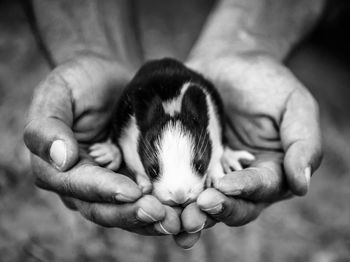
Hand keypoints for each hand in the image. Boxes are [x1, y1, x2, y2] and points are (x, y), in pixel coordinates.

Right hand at [24, 54, 179, 235]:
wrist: (110, 78)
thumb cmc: (81, 81)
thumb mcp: (58, 91)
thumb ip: (47, 125)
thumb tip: (62, 160)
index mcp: (57, 166)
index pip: (76, 185)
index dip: (102, 190)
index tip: (130, 191)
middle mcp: (81, 182)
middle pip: (101, 207)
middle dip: (130, 213)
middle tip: (159, 213)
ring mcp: (108, 183)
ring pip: (124, 210)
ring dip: (149, 219)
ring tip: (175, 220)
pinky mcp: (132, 179)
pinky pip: (144, 200)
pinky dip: (161, 207)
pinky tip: (181, 211)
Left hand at [179, 53, 321, 247]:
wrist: (228, 61)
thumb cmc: (265, 81)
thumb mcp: (295, 105)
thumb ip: (304, 143)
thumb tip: (301, 186)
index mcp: (272, 170)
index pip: (261, 188)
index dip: (245, 191)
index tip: (225, 187)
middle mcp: (243, 178)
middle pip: (233, 205)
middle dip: (215, 210)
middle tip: (196, 211)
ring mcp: (213, 172)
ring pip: (205, 201)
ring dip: (190, 214)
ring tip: (174, 219)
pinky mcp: (189, 163)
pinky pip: (181, 182)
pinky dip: (170, 195)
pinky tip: (155, 201)